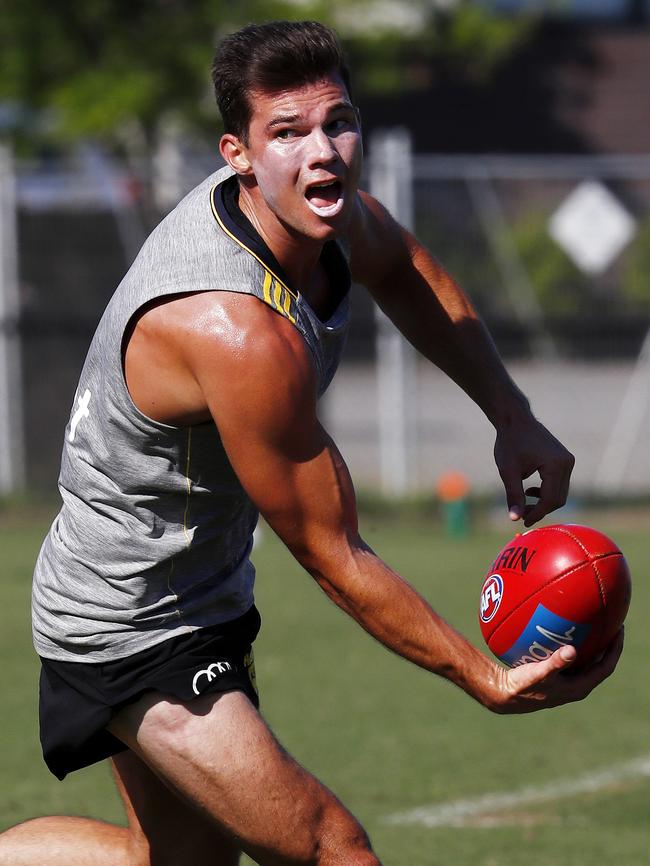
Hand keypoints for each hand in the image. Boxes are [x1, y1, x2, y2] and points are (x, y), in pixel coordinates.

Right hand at [485, 629, 623, 714]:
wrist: (505, 695)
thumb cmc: (523, 686)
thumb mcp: (539, 674)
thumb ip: (556, 663)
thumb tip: (572, 650)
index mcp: (579, 687)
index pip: (605, 667)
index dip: (615, 649)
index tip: (619, 630)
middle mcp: (576, 685)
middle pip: (600, 663)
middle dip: (607, 644)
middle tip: (610, 623)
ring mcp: (567, 682)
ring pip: (586, 661)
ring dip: (592, 645)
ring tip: (592, 624)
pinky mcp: (557, 677)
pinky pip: (572, 659)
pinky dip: (574, 646)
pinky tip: (565, 631)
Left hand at [493, 412, 574, 526]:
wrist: (515, 421)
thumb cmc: (509, 443)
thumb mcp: (508, 471)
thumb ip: (514, 495)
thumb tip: (514, 519)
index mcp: (555, 465)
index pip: (550, 499)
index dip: (537, 513)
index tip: (524, 522)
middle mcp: (566, 463)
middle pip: (558, 498)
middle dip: (541, 509)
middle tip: (522, 516)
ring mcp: (568, 461)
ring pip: (560, 492)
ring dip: (544, 501)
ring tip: (524, 502)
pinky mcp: (564, 460)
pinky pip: (559, 484)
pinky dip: (546, 492)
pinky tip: (530, 491)